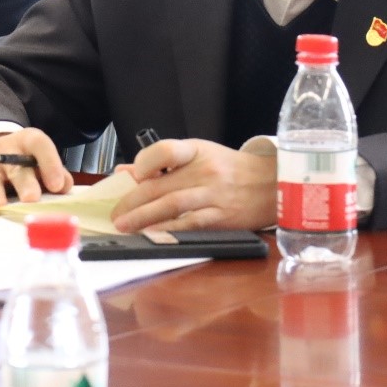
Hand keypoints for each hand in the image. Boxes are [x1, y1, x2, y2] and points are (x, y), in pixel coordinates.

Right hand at [0, 128, 73, 209]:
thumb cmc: (27, 162)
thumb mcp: (42, 162)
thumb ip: (56, 174)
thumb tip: (64, 186)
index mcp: (28, 141)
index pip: (39, 144)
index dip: (50, 163)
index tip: (58, 186)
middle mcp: (6, 149)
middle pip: (15, 165)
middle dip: (24, 183)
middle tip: (31, 199)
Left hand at [111, 138, 276, 231]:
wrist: (272, 183)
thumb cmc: (228, 169)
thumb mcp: (197, 155)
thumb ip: (161, 164)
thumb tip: (125, 172)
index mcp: (196, 151)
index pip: (166, 151)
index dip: (145, 163)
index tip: (132, 176)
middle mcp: (205, 171)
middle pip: (161, 186)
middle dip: (132, 202)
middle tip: (114, 214)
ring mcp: (214, 194)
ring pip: (172, 206)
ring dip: (144, 218)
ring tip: (125, 226)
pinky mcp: (222, 217)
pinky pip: (190, 224)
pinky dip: (169, 230)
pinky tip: (152, 235)